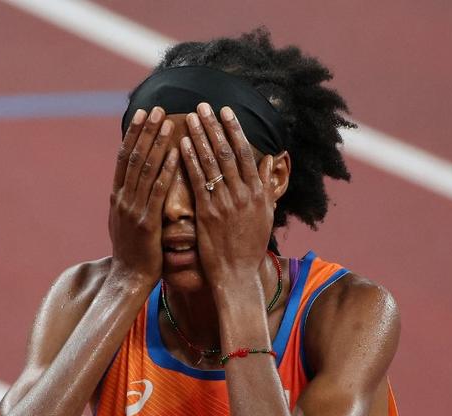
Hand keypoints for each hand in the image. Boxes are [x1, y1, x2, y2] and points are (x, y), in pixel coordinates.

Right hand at [109, 106, 178, 283]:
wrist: (128, 279)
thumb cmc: (134, 253)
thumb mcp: (126, 222)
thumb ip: (131, 201)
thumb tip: (136, 183)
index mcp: (117, 197)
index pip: (125, 157)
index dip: (134, 134)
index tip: (144, 114)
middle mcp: (122, 198)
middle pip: (134, 156)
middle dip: (146, 131)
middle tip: (157, 108)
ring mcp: (133, 209)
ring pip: (145, 169)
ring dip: (157, 143)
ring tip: (167, 122)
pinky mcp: (146, 222)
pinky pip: (157, 190)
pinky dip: (167, 169)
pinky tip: (177, 154)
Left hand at [179, 102, 274, 285]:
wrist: (237, 275)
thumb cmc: (250, 247)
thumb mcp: (266, 214)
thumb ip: (267, 186)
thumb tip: (270, 161)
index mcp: (257, 192)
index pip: (246, 153)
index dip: (234, 130)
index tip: (226, 111)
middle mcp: (242, 194)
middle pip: (227, 152)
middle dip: (214, 126)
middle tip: (204, 105)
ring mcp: (224, 203)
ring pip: (211, 163)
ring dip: (199, 137)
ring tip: (190, 116)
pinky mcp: (207, 214)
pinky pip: (197, 182)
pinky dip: (190, 161)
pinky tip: (181, 144)